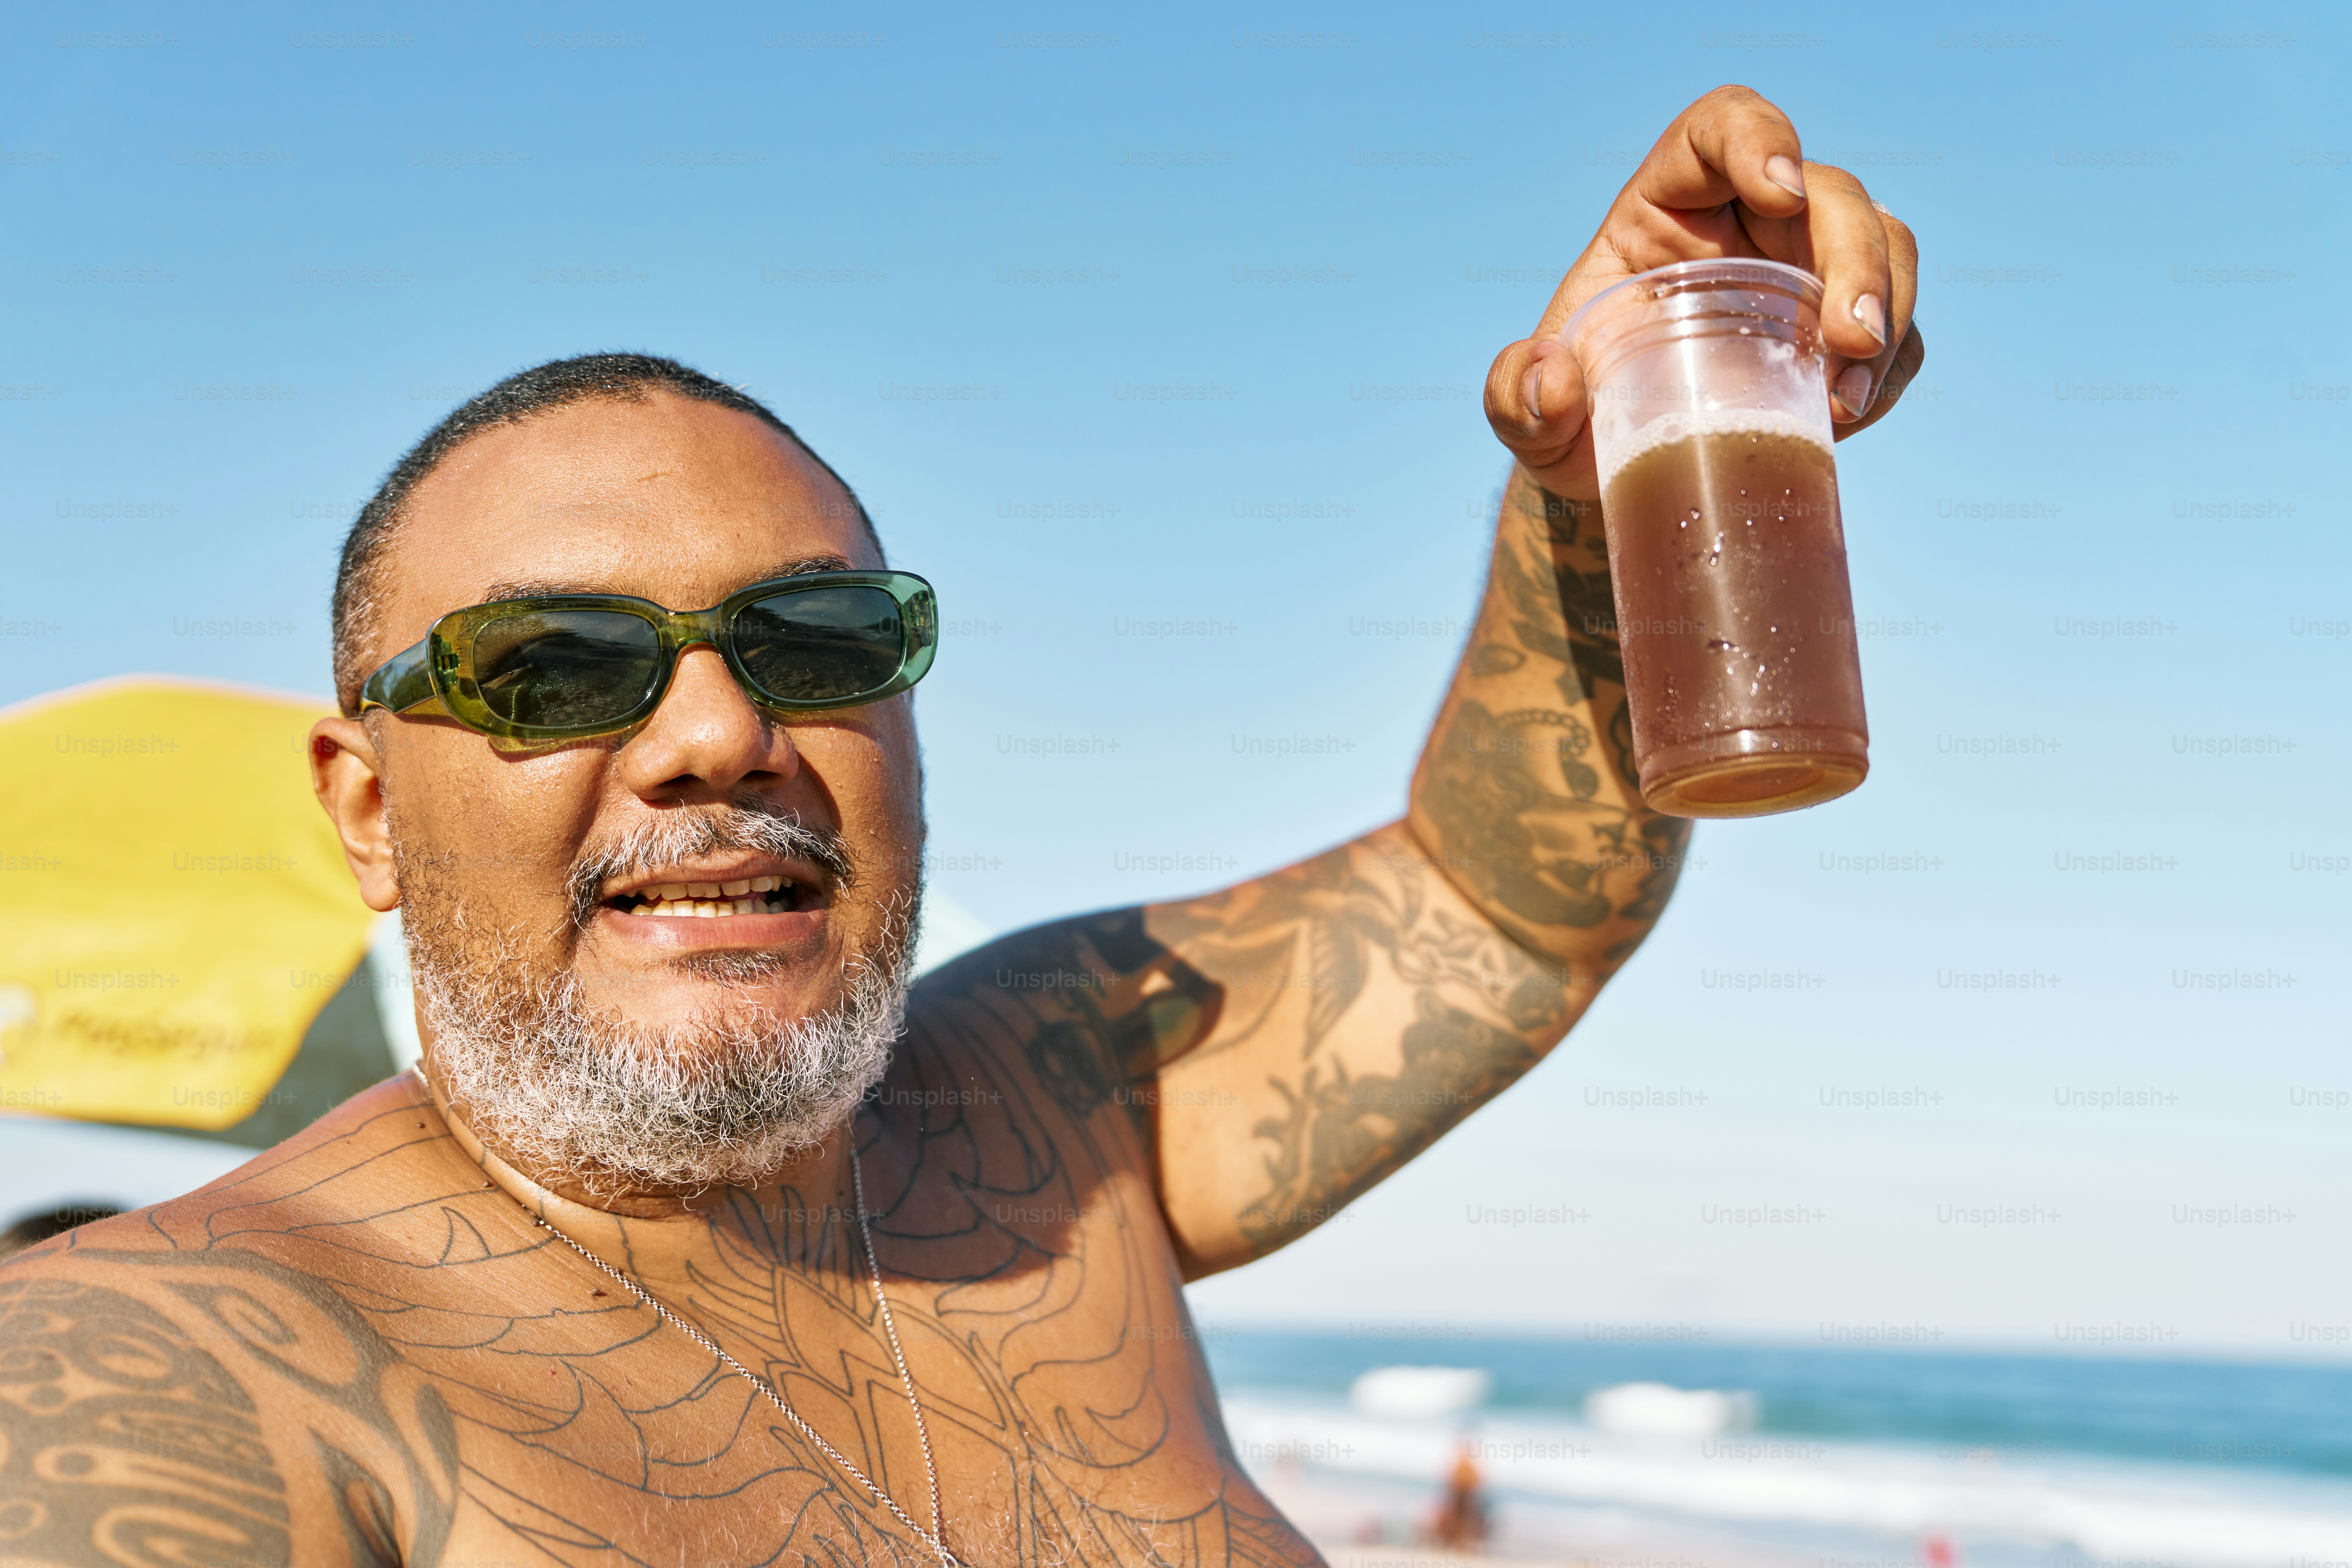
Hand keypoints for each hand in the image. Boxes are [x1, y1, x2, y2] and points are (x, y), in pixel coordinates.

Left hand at [1487, 86, 1923, 499]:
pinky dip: (1888, 372)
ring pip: (1884, 248)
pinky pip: (1898, 332)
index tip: (1776, 191)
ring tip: (1846, 396)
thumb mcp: (1521, 416)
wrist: (1614, 468)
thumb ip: (1515, 397)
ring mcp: (1805, 276)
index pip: (1721, 128)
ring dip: (1889, 314)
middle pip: (1828, 195)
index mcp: (1666, 207)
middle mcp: (1748, 226)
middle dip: (1854, 257)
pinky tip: (1846, 418)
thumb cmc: (1572, 419)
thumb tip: (1551, 380)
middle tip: (1848, 339)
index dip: (1759, 137)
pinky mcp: (1839, 334)